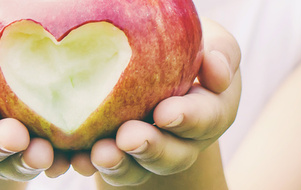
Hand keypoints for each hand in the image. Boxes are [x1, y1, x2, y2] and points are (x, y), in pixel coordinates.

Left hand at [70, 17, 241, 185]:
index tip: (163, 113)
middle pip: (175, 154)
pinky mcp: (125, 158)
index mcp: (214, 110)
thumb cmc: (190, 47)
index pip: (207, 118)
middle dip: (151, 148)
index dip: (187, 118)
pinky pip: (112, 169)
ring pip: (142, 169)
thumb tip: (216, 70)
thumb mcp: (213, 41)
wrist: (160, 63)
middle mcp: (188, 140)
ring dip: (121, 164)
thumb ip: (221, 53)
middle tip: (128, 137)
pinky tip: (78, 158)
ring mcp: (155, 152)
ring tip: (101, 152)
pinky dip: (94, 165)